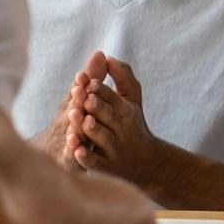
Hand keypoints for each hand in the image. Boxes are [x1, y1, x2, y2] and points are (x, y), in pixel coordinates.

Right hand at [27, 59, 97, 168]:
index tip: (83, 75)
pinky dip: (72, 151)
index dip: (80, 85)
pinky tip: (76, 147)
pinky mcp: (69, 161)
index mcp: (73, 107)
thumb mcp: (82, 99)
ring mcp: (66, 143)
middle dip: (75, 101)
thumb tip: (102, 52)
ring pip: (70, 133)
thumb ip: (93, 77)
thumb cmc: (72, 121)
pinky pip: (71, 157)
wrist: (53, 155)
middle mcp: (67, 123)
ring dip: (73, 124)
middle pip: (70, 111)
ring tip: (77, 115)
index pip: (76, 95)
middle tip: (79, 92)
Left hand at [73, 55, 164, 184]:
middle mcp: (122, 128)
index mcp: (126, 110)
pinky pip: (96, 162)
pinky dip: (87, 157)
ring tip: (80, 121)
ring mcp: (115, 148)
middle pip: (108, 115)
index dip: (100, 90)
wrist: (147, 162)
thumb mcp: (133, 98)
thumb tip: (106, 56)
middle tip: (82, 97)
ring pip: (102, 138)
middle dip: (95, 106)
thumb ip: (123, 75)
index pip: (113, 97)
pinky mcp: (107, 167)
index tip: (88, 82)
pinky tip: (76, 151)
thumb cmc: (133, 123)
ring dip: (91, 130)